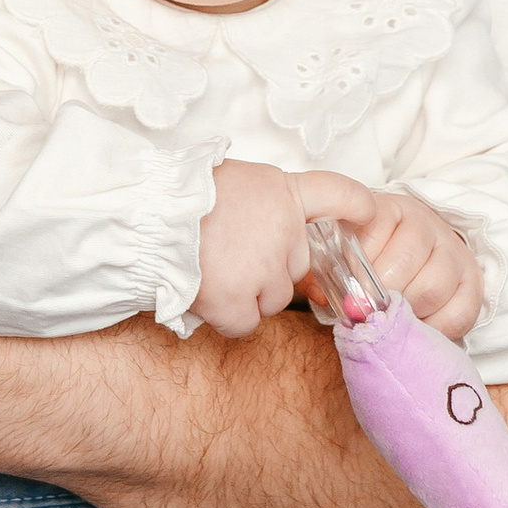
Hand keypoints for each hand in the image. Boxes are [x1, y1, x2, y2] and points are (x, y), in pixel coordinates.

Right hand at [191, 162, 386, 336]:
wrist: (140, 217)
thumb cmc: (175, 198)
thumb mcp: (232, 183)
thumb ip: (262, 206)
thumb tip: (270, 233)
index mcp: (281, 191)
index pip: (338, 194)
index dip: (357, 208)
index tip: (367, 216)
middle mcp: (284, 230)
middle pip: (296, 267)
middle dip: (269, 270)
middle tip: (227, 255)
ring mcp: (264, 267)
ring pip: (273, 299)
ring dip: (247, 295)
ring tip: (209, 271)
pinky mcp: (238, 300)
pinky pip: (246, 324)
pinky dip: (226, 318)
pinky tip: (204, 296)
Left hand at [340, 189, 484, 339]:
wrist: (421, 250)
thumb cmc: (375, 254)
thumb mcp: (349, 247)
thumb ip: (328, 266)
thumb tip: (324, 296)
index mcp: (389, 209)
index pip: (370, 235)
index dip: (354, 270)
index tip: (344, 291)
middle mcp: (426, 224)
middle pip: (401, 265)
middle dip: (378, 298)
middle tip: (365, 313)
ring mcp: (454, 252)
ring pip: (431, 289)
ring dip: (406, 313)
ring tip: (391, 321)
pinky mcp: (473, 282)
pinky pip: (458, 313)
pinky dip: (435, 329)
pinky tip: (418, 328)